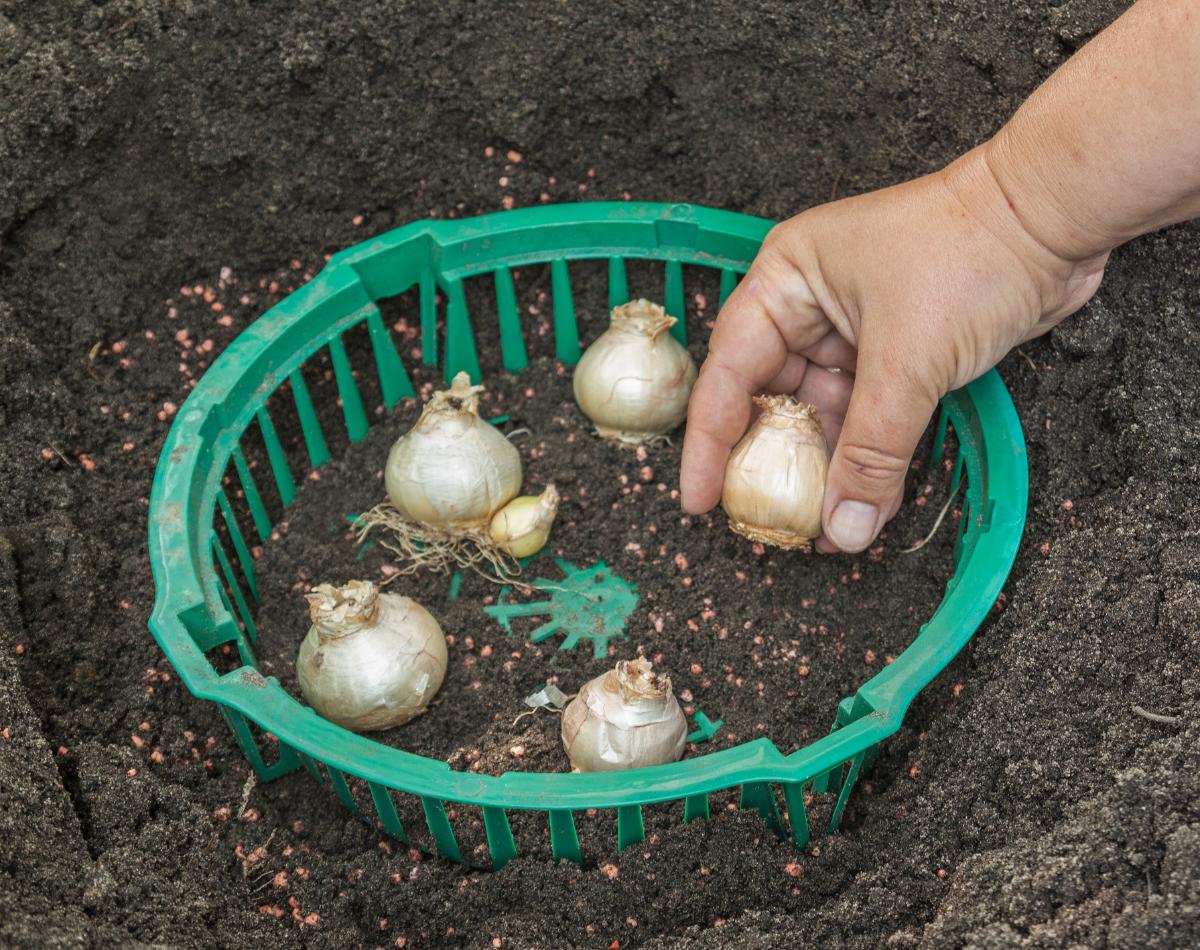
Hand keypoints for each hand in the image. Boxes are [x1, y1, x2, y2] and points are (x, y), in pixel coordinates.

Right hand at [680, 144, 1108, 552]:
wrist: (1056, 218)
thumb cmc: (971, 252)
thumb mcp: (908, 361)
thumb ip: (872, 452)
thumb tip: (844, 529)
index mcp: (785, 281)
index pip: (729, 373)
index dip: (710, 442)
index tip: (700, 500)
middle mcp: (808, 305)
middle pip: (770, 399)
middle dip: (773, 464)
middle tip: (763, 521)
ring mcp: (853, 330)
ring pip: (821, 414)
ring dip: (826, 470)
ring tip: (821, 527)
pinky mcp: (895, 352)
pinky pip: (866, 417)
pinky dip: (866, 458)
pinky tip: (864, 504)